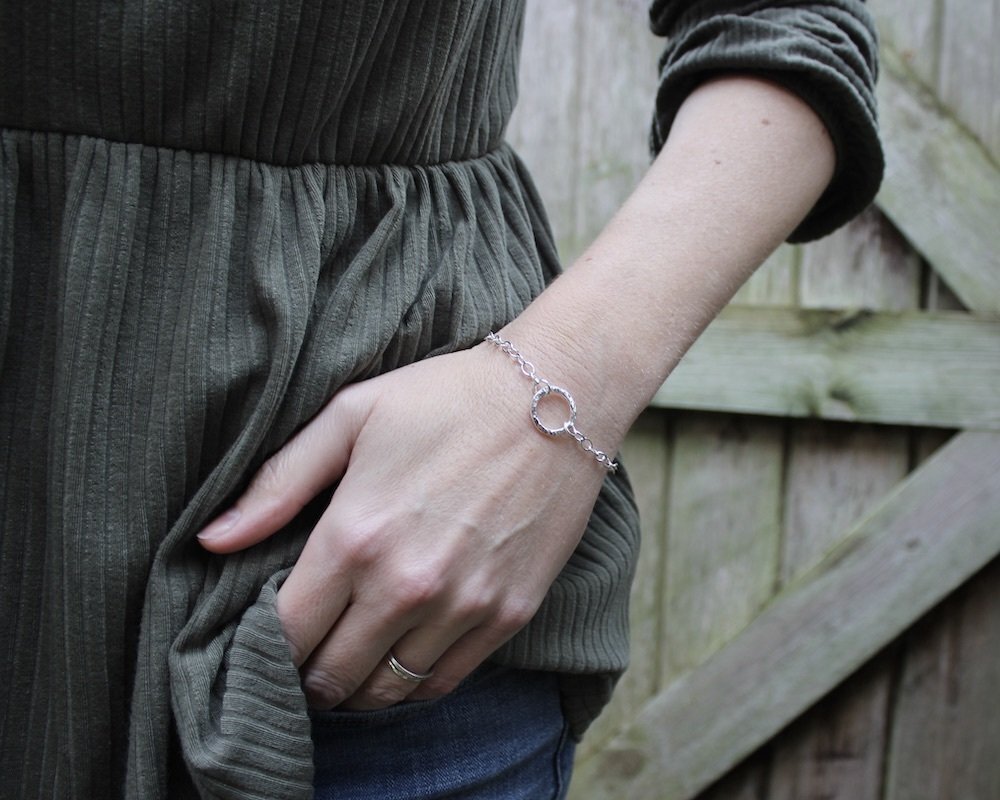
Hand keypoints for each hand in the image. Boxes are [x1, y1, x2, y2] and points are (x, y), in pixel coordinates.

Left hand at [196, 342, 607, 709]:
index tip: (268, 630)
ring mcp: (463, 606)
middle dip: (306, 671)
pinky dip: (412, 684)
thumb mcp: (351, 417)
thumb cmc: (445, 399)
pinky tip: (399, 659)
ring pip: (386, 690)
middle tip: (306, 650)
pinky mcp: (508, 614)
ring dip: (357, 687)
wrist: (554, 399)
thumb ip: (278, 484)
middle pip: (330, 676)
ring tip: (348, 661)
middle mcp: (406, 585)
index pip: (286, 633)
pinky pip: (443, 682)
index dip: (266, 642)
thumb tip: (211, 542)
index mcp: (354, 537)